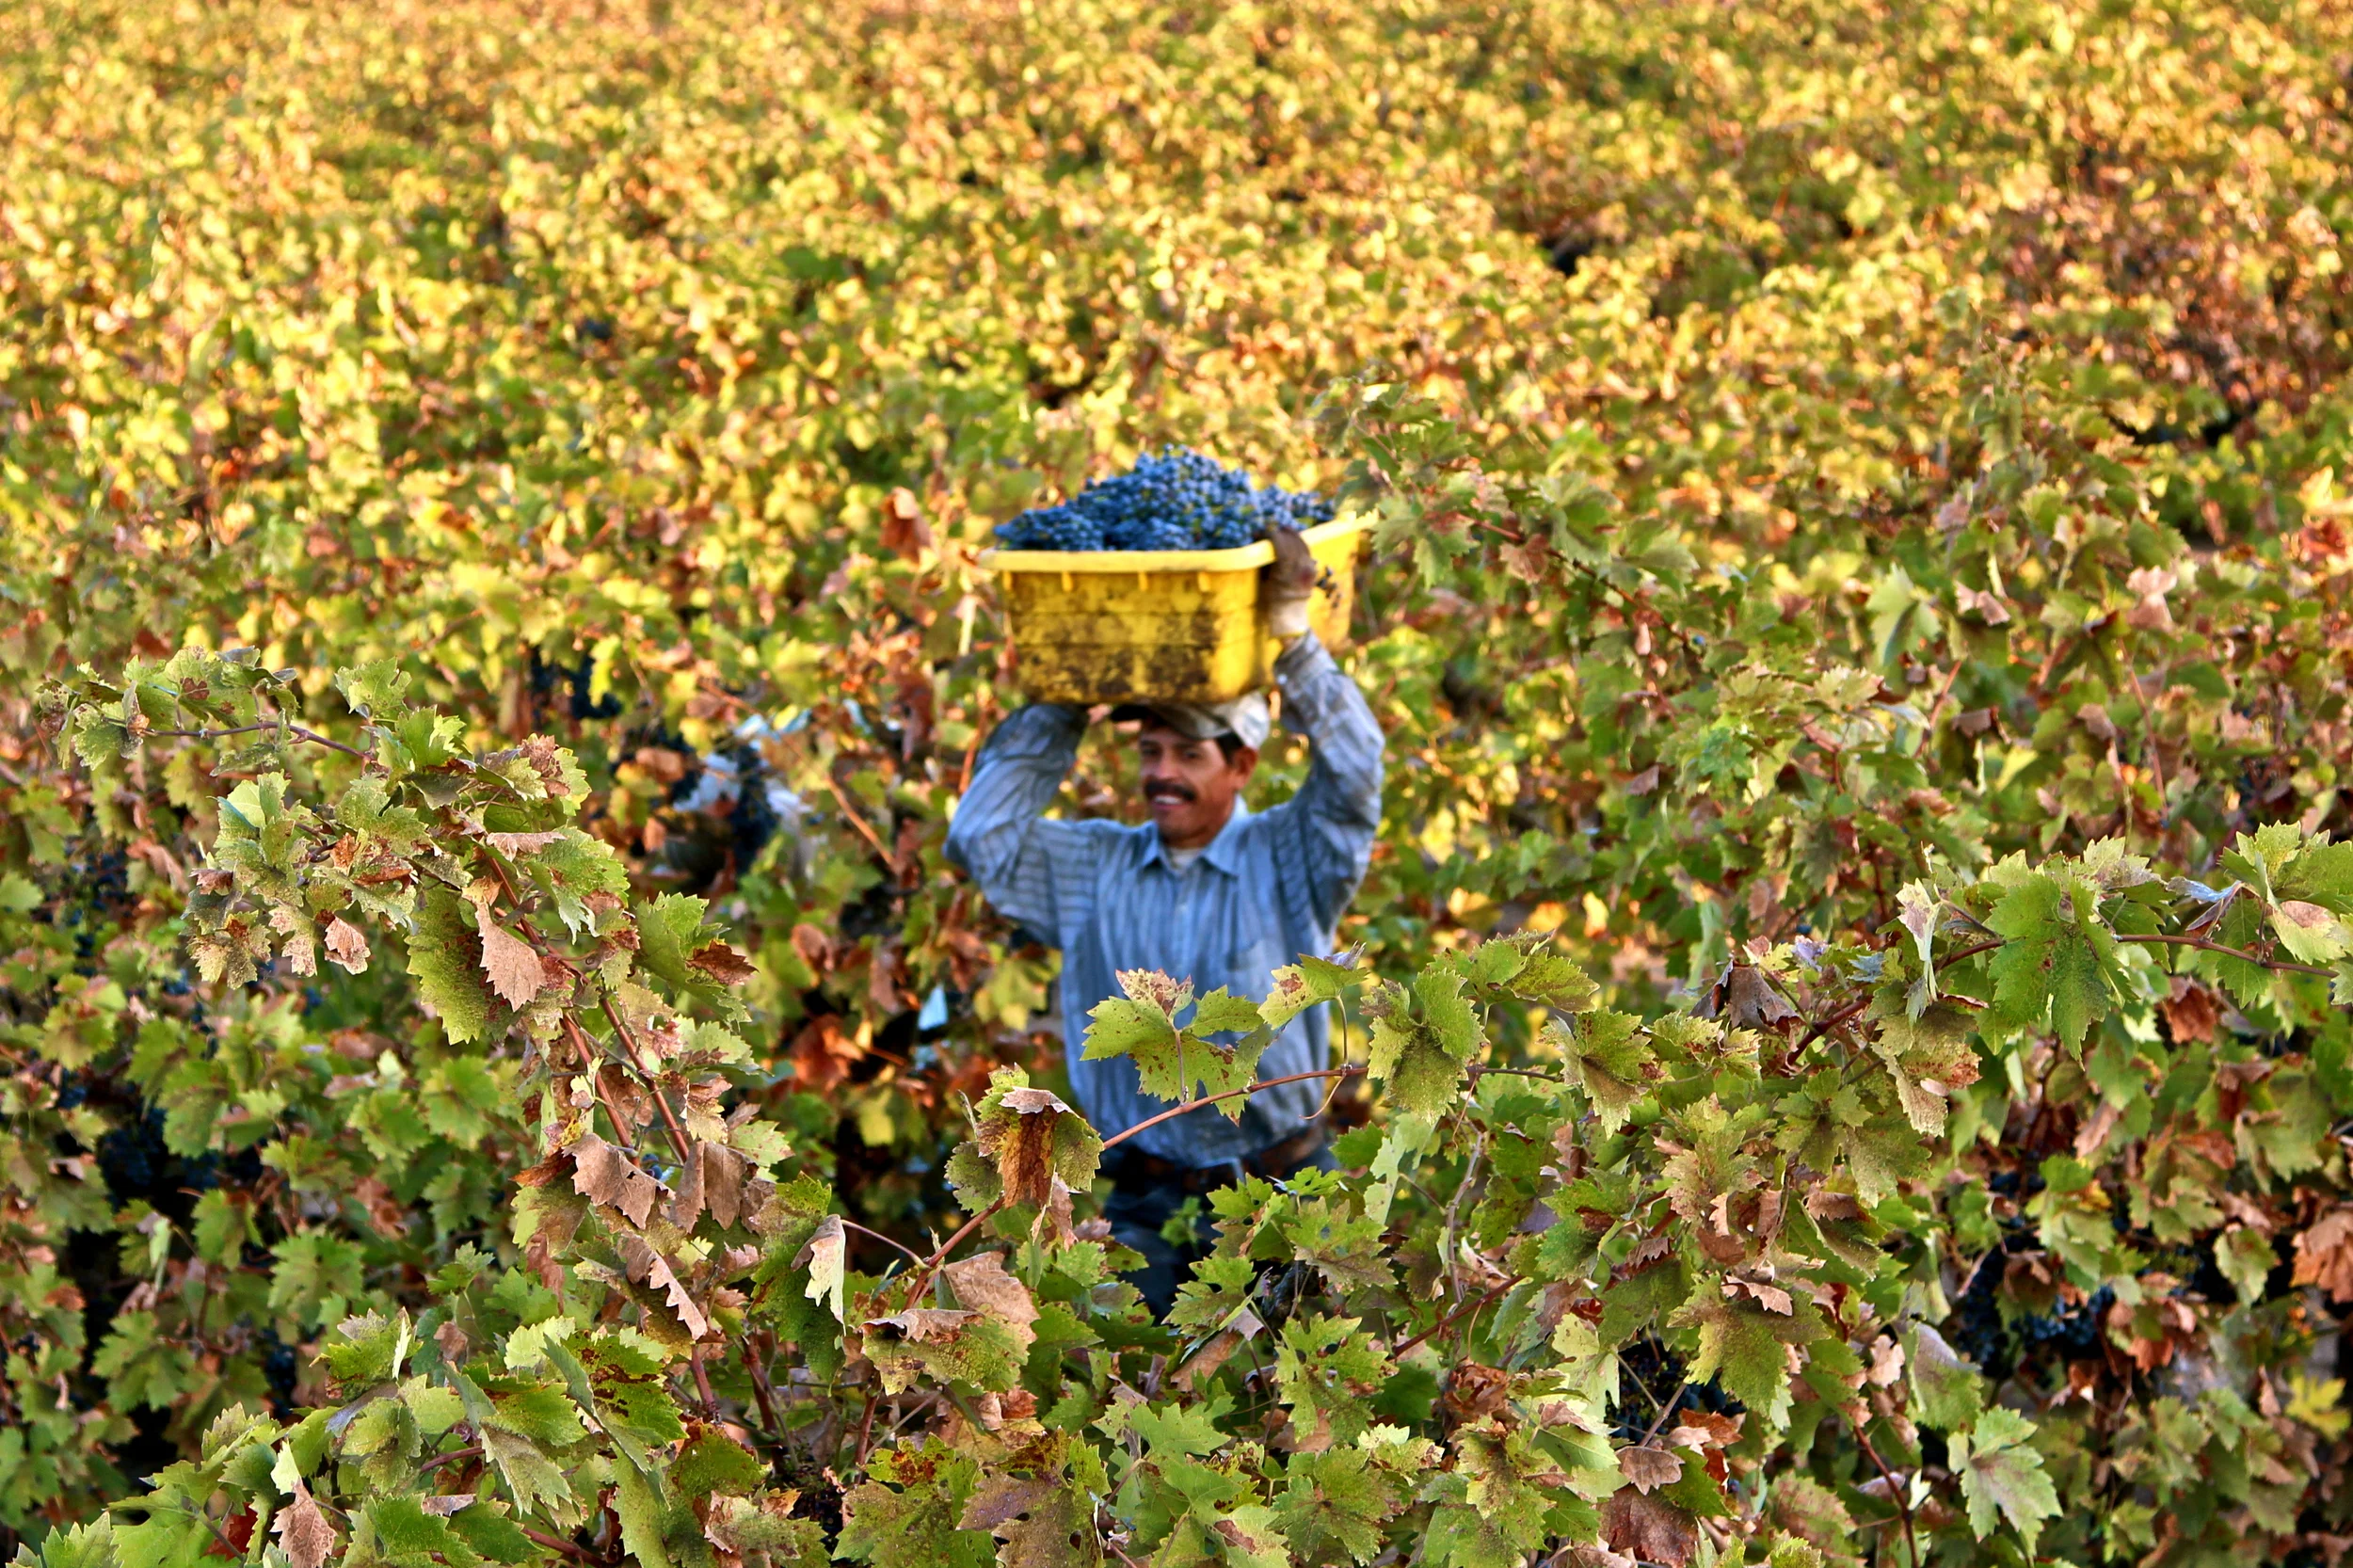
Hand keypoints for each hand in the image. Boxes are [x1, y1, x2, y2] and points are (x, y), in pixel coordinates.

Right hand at [1264, 524, 1316, 638]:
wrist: (1290, 618)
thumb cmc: (1272, 603)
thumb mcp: (1263, 581)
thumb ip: (1263, 561)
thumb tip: (1258, 543)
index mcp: (1286, 569)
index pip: (1279, 542)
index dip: (1269, 534)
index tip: (1261, 532)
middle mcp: (1300, 567)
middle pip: (1291, 541)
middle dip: (1280, 533)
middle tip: (1270, 530)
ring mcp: (1309, 569)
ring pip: (1302, 544)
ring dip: (1292, 535)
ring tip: (1283, 529)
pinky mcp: (1313, 571)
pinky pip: (1307, 552)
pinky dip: (1300, 544)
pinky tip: (1293, 542)